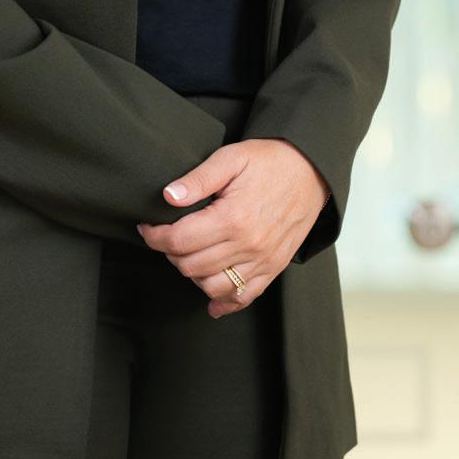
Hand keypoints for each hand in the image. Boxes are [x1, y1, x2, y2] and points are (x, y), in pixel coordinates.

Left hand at [135, 137, 329, 316]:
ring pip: (212, 287)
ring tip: (189, 254)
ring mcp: (262, 261)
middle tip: (168, 236)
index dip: (155, 236)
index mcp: (232, 218)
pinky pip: (244, 297)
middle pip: (191, 267)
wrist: (311, 171)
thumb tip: (168, 196)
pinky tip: (211, 298)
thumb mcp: (232, 157)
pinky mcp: (273, 268)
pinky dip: (224, 301)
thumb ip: (199, 178)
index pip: (179, 241)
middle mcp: (248, 245)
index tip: (148, 227)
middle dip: (170, 253)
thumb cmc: (270, 162)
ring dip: (193, 275)